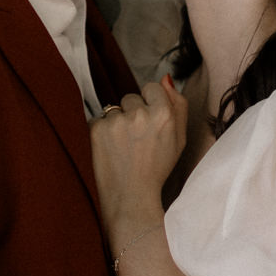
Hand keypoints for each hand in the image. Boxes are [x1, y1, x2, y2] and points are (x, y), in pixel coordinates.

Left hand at [89, 79, 186, 236]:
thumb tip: (165, 78)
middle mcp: (140, 114)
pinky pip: (98, 120)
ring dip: (117, 123)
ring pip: (114, 109)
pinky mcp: (96, 129)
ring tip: (124, 148)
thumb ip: (178, 105)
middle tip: (137, 141)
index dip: (150, 104)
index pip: (152, 87)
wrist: (132, 197)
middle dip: (133, 114)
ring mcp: (116, 121)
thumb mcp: (179, 139)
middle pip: (131, 97)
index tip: (149, 123)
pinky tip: (111, 151)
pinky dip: (102, 133)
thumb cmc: (157, 169)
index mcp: (164, 114)